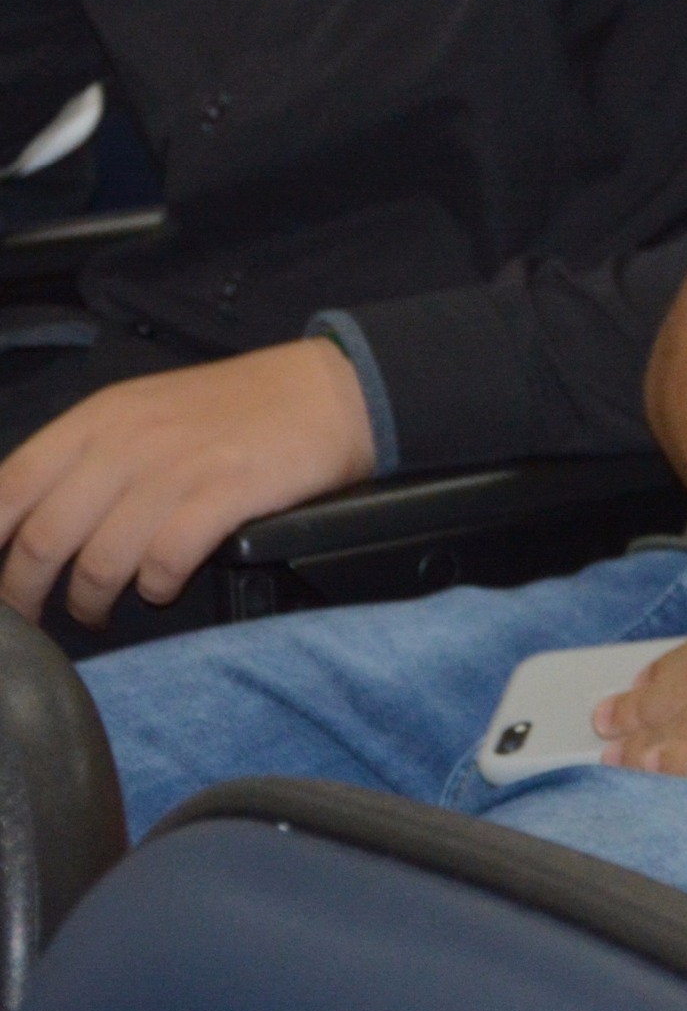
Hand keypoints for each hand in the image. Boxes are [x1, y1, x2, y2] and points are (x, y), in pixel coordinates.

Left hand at [0, 339, 376, 626]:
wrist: (330, 391)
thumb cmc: (236, 407)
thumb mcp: (146, 410)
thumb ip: (88, 456)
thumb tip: (32, 519)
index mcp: (98, 419)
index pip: (7, 489)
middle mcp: (125, 443)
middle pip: (45, 540)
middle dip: (26, 595)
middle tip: (32, 619)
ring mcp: (176, 470)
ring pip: (99, 562)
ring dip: (92, 602)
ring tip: (100, 612)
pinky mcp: (224, 497)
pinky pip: (163, 564)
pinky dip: (156, 586)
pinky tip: (164, 586)